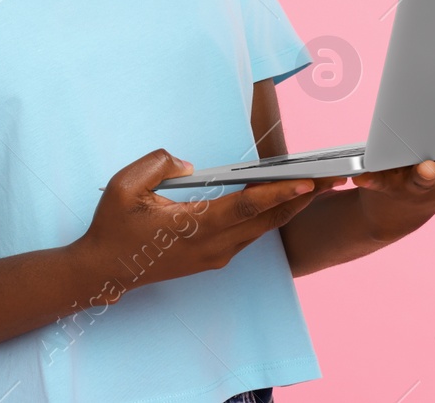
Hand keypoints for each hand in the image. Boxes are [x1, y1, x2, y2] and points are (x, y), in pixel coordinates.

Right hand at [71, 149, 337, 299]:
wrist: (104, 270)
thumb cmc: (114, 227)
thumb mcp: (126, 185)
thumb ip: (160, 163)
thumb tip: (189, 165)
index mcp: (195, 227)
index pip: (246, 207)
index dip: (278, 192)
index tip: (306, 180)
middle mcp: (212, 246)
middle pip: (266, 221)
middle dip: (300, 199)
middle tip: (330, 179)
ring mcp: (214, 256)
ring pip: (261, 231)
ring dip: (288, 208)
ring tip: (314, 186)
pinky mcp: (212, 259)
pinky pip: (249, 236)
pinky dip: (269, 218)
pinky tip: (280, 202)